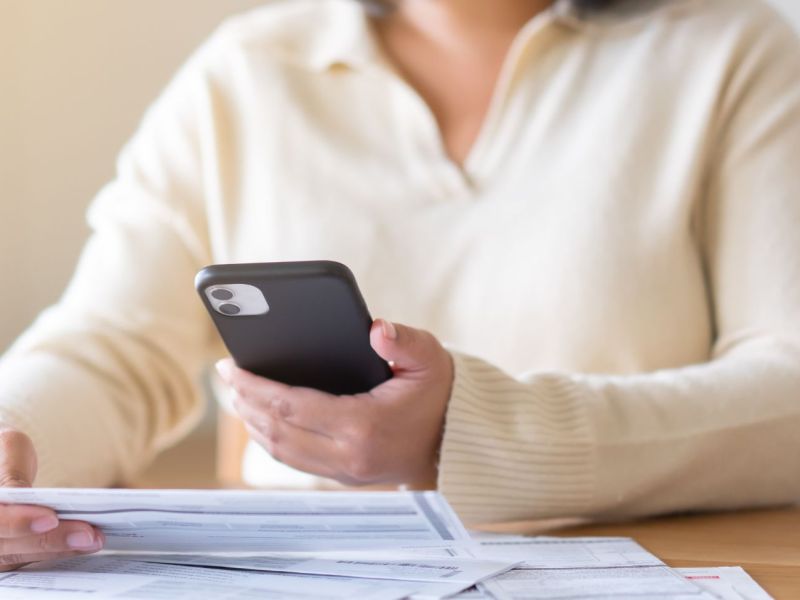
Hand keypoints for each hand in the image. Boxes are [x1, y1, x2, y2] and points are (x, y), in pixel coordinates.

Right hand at [0, 428, 103, 570]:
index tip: (51, 518)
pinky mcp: (7, 556)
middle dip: (51, 540)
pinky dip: (56, 553)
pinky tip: (84, 545)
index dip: (19, 522)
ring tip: (95, 539)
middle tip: (88, 534)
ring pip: (19, 558)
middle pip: (7, 546)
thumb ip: (14, 471)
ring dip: (59, 550)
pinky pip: (27, 560)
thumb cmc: (2, 456)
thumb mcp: (6, 450)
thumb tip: (30, 498)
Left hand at [217, 320, 453, 488]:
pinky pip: (296, 460)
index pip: (292, 408)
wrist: (456, 440)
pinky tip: (263, 418)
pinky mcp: (345, 476)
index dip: (255, 387)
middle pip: (278, 432)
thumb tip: (374, 329)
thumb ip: (403, 340)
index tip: (231, 368)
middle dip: (245, 403)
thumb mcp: (430, 357)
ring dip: (254, 423)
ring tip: (237, 395)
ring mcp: (346, 471)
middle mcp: (349, 455)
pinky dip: (272, 439)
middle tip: (227, 376)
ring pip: (282, 452)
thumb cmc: (439, 394)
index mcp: (364, 426)